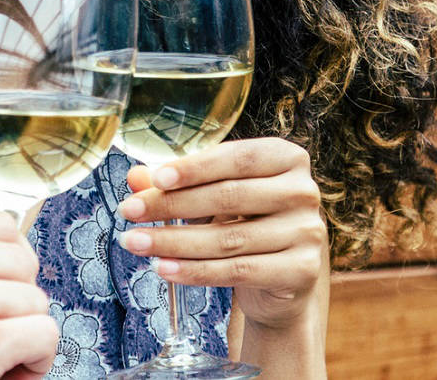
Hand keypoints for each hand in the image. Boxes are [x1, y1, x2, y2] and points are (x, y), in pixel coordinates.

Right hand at [0, 211, 58, 379]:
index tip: (5, 283)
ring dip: (26, 332)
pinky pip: (43, 335)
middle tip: (3, 326)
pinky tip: (13, 371)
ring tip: (2, 356)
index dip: (11, 258)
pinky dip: (37, 358)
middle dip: (20, 296)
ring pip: (35, 301)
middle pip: (23, 261)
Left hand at [115, 137, 329, 331]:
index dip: (195, 167)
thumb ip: (178, 183)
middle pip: (228, 196)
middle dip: (172, 205)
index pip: (237, 158)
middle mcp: (303, 192)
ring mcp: (307, 232)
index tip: (156, 178)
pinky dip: (195, 271)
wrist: (283, 277)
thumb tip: (136, 177)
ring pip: (228, 238)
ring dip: (174, 241)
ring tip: (135, 242)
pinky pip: (238, 271)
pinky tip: (164, 268)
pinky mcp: (300, 270)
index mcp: (287, 158)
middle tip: (129, 212)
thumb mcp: (214, 196)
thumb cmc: (246, 221)